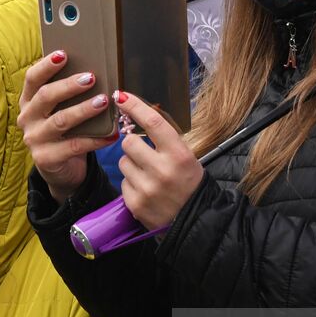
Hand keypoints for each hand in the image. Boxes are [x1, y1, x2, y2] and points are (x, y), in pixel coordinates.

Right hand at [18, 51, 118, 202]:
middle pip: (46, 96)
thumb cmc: (66, 131)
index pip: (32, 78)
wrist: (61, 169)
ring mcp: (34, 139)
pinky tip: (111, 134)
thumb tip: (94, 71)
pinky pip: (74, 146)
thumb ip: (70, 94)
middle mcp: (27, 118)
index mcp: (29, 101)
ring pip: (60, 120)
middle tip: (91, 78)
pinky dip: (95, 139)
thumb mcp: (62, 110)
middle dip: (69, 85)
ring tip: (103, 101)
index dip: (47, 65)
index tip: (64, 54)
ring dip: (84, 109)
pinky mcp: (45, 158)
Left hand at [115, 90, 203, 230]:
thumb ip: (164, 139)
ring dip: (131, 164)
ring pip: (123, 162)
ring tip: (147, 175)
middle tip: (143, 152)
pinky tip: (145, 190)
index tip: (121, 95)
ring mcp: (147, 188)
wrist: (194, 220)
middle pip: (129, 142)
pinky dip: (131, 183)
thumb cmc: (189, 183)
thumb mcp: (186, 157)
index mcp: (179, 155)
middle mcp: (163, 170)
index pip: (153, 122)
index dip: (135, 106)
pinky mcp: (135, 204)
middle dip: (132, 144)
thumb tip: (137, 115)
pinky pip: (122, 182)